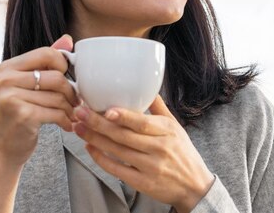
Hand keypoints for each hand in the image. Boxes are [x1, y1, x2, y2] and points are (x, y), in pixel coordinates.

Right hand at [0, 34, 78, 167]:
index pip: (47, 53)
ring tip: (71, 114)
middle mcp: (5, 79)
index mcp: (7, 67)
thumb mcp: (28, 85)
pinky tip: (66, 125)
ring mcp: (11, 97)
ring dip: (70, 108)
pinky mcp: (21, 115)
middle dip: (71, 91)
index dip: (64, 66)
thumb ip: (46, 62)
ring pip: (58, 96)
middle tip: (75, 102)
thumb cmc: (20, 115)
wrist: (3, 150)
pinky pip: (56, 112)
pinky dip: (66, 120)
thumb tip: (68, 39)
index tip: (67, 80)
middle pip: (56, 76)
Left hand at [73, 96, 213, 212]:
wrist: (194, 186)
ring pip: (117, 151)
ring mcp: (150, 167)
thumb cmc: (184, 154)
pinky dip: (101, 159)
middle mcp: (159, 148)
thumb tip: (148, 88)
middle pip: (124, 135)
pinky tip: (90, 148)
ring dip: (95, 139)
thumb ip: (160, 109)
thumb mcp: (177, 128)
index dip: (123, 116)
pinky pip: (117, 170)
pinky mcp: (143, 183)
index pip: (142, 123)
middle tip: (80, 113)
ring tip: (79, 127)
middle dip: (98, 124)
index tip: (105, 109)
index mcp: (167, 131)